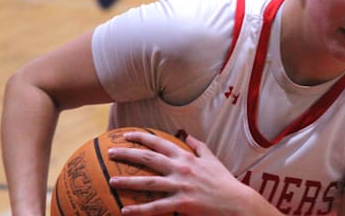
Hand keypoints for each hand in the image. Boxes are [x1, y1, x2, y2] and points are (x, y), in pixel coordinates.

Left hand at [108, 132, 252, 214]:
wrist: (235, 202)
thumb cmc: (223, 181)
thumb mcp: (212, 159)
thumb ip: (199, 147)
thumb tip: (188, 135)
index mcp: (186, 157)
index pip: (160, 143)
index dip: (141, 137)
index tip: (126, 135)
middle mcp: (181, 169)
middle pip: (149, 158)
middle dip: (127, 154)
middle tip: (110, 153)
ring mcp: (180, 186)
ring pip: (148, 182)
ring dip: (127, 181)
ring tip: (110, 181)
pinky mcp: (181, 204)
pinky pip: (155, 207)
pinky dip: (139, 210)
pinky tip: (124, 210)